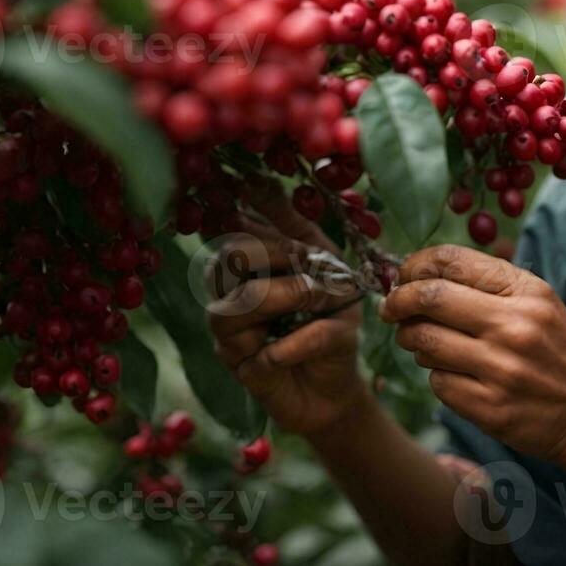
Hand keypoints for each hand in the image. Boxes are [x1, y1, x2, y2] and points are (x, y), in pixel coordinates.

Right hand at [206, 180, 367, 436]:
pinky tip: (326, 339)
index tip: (273, 199)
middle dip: (273, 252)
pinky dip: (303, 341)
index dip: (253, 212)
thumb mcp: (326, 266)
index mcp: (246, 263)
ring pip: (237, 303)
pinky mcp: (243, 369)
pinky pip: (264, 349)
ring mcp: (230, 333)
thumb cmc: (330, 319)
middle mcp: (228, 293)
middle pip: (227, 257)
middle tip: (309, 259)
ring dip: (287, 294)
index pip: (233, 225)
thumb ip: (296, 229)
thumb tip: (259, 181)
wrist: (338, 384)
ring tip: (319, 296)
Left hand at [379, 245, 565, 465]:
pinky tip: (454, 374)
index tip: (403, 277)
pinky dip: (436, 375)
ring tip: (422, 341)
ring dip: (412, 339)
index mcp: (527, 292)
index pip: (451, 261)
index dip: (415, 265)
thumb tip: (419, 273)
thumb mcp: (539, 302)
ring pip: (424, 341)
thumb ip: (487, 283)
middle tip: (392, 308)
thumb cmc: (556, 351)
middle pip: (428, 297)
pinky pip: (436, 382)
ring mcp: (501, 370)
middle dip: (399, 301)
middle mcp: (514, 327)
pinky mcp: (490, 408)